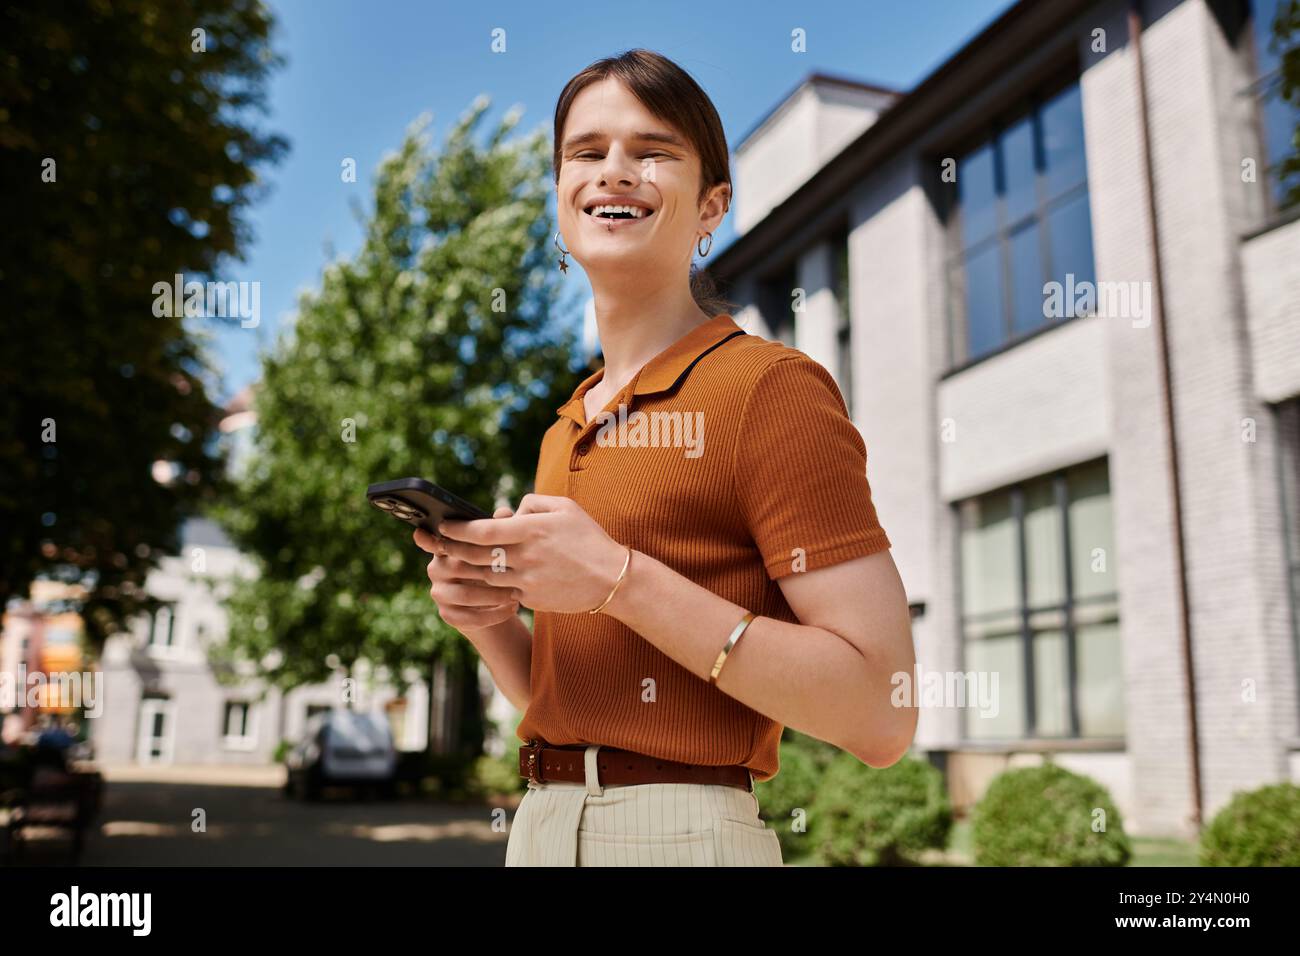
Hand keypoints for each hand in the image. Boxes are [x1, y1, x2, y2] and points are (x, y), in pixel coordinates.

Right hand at [414, 505, 519, 632]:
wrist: (496, 605)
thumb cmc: (495, 567)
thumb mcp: (498, 548)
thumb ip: (499, 529)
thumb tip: (504, 512)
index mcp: (445, 549)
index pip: (432, 541)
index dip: (426, 539)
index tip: (421, 532)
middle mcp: (436, 570)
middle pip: (459, 567)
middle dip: (489, 571)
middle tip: (515, 573)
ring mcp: (439, 593)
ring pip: (465, 595)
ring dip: (494, 595)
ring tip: (516, 593)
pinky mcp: (448, 615)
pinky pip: (470, 617)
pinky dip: (495, 614)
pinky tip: (511, 608)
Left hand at [433, 494, 628, 614]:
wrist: (611, 579)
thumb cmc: (589, 538)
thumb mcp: (565, 507)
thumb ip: (532, 502)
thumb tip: (509, 511)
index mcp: (532, 530)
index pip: (483, 529)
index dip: (458, 528)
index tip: (443, 524)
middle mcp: (525, 556)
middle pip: (476, 555)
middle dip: (451, 549)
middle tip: (437, 543)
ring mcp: (527, 581)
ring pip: (484, 576)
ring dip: (464, 570)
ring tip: (451, 561)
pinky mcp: (531, 599)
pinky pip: (501, 592)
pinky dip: (488, 587)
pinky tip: (479, 580)